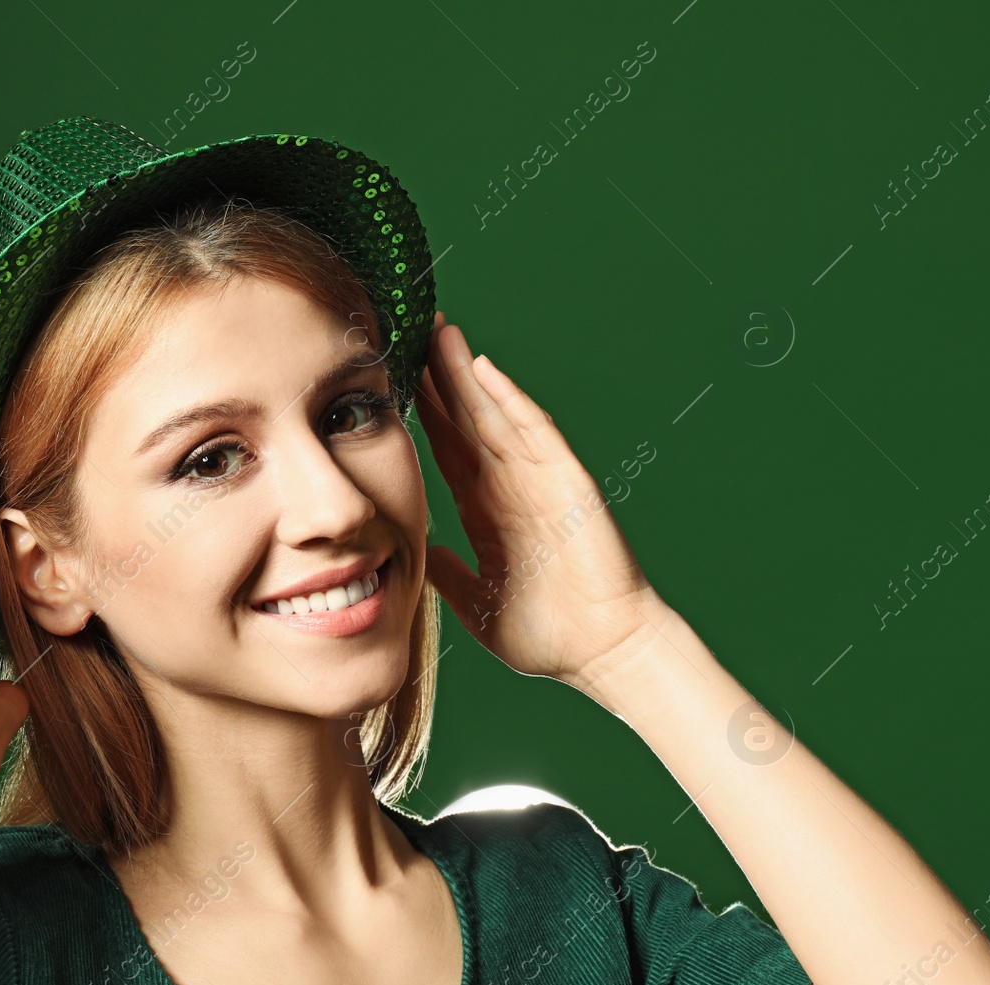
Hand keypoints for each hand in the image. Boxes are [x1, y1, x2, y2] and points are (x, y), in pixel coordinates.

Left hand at [415, 311, 667, 693]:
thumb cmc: (549, 635)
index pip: (445, 449)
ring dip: (465, 372)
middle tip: (405, 327)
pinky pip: (534, 432)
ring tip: (437, 329)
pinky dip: (509, 399)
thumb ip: (448, 574)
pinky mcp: (566, 482)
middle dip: (436, 376)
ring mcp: (539, 480)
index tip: (386, 378)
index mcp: (487, 511)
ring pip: (494, 413)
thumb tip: (415, 555)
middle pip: (465, 418)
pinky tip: (483, 369)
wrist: (602, 652)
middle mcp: (510, 486)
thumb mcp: (476, 603)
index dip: (418, 413)